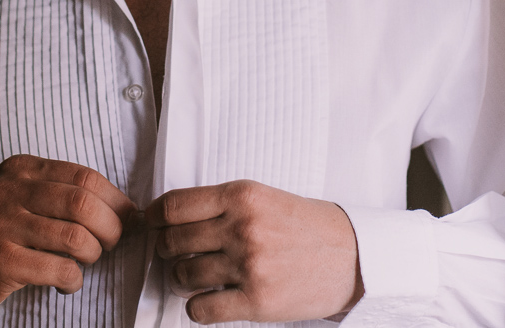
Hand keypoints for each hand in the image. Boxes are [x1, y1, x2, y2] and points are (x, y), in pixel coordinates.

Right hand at [0, 154, 136, 317]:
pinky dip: (73, 278)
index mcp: (21, 169)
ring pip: (75, 237)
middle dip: (111, 227)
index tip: (130, 217)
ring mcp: (1, 224)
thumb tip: (126, 210)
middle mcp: (8, 190)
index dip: (115, 199)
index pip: (84, 177)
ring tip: (86, 261)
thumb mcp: (23, 198)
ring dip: (93, 254)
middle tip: (113, 243)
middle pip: (83, 203)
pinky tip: (68, 281)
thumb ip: (64, 195)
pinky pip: (57, 268)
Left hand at [147, 179, 363, 323]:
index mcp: (242, 195)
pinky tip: (208, 300)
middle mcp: (242, 227)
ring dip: (182, 278)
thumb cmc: (307, 226)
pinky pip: (201, 309)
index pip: (174, 205)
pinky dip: (197, 307)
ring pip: (183, 275)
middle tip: (175, 253)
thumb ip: (222, 205)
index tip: (151, 223)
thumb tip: (171, 220)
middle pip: (172, 241)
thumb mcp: (264, 198)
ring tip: (195, 275)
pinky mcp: (257, 301)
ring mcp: (249, 265)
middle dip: (167, 250)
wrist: (353, 256)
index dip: (153, 217)